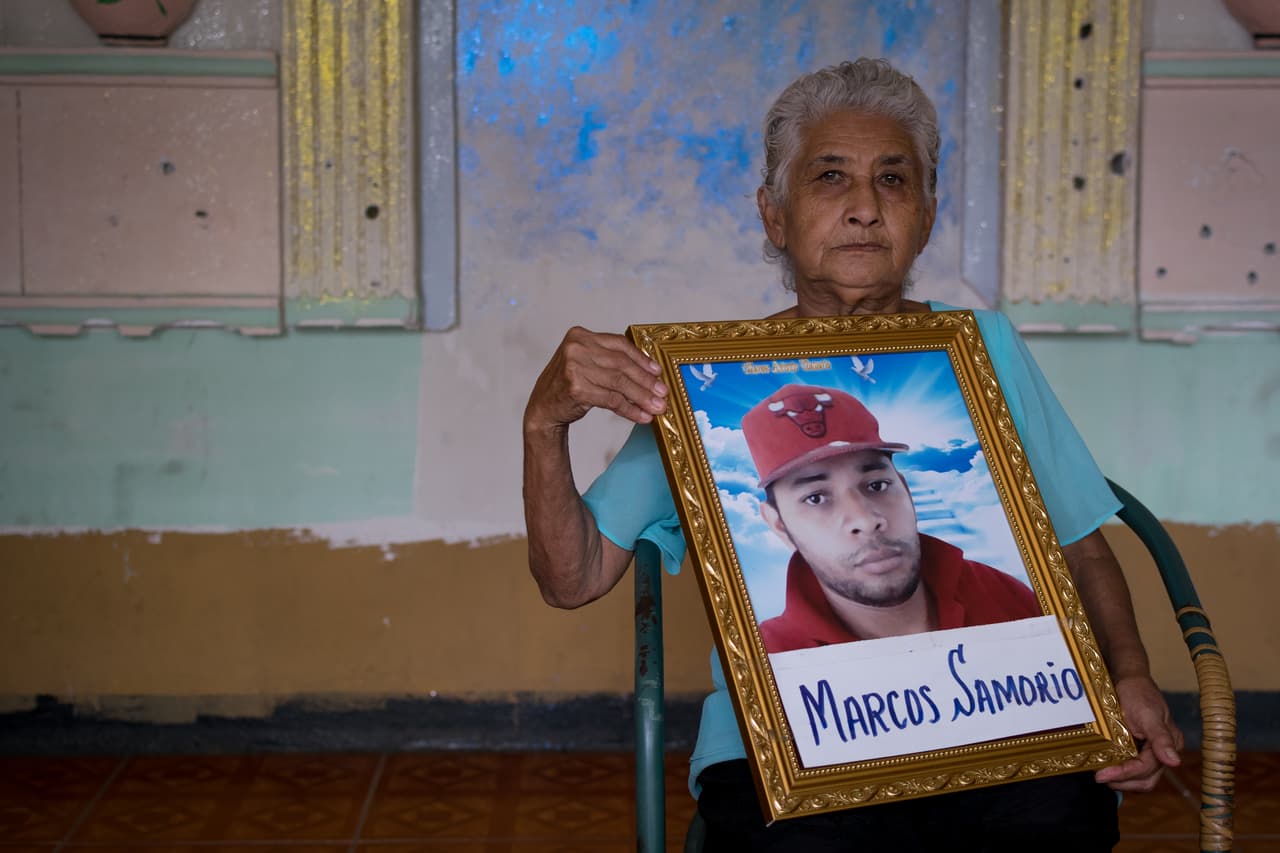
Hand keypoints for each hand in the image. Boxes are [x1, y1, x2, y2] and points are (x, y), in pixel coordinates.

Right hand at [524, 326, 667, 430]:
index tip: (657, 372)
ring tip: (657, 407)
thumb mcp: (585, 363)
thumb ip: (610, 360)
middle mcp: (576, 348)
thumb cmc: (568, 384)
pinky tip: (641, 416)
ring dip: (641, 397)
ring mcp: (574, 367)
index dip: (642, 359)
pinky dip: (629, 409)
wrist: (542, 407)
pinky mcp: (576, 388)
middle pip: (621, 364)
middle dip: (646, 381)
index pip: (619, 345)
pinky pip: (612, 400)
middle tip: (662, 393)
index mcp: (580, 335)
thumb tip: (650, 372)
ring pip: (619, 382)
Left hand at [1094, 674, 1183, 791]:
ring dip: (1121, 780)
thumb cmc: (1138, 692)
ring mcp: (1151, 751)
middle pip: (1145, 779)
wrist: (1129, 679)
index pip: (1146, 768)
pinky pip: (1132, 768)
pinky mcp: (1139, 750)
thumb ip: (1161, 738)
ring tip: (1101, 774)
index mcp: (1170, 743)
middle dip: (1123, 782)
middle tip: (1099, 777)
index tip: (1101, 775)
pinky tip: (1106, 767)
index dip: (1124, 774)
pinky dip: (1120, 772)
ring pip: (1140, 778)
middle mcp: (1162, 751)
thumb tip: (1174, 762)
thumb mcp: (1148, 713)